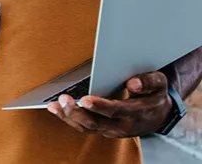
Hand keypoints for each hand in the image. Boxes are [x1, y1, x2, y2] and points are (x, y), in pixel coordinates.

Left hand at [47, 71, 173, 138]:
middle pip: (97, 124)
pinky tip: (56, 109)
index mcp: (138, 113)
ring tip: (54, 105)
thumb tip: (133, 83)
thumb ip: (149, 82)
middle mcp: (123, 126)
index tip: (85, 99)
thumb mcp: (159, 84)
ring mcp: (112, 130)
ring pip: (87, 128)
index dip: (100, 106)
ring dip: (69, 117)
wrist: (159, 116)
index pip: (116, 111)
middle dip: (78, 112)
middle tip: (63, 99)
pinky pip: (84, 128)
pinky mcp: (104, 130)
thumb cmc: (154, 95)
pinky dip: (69, 119)